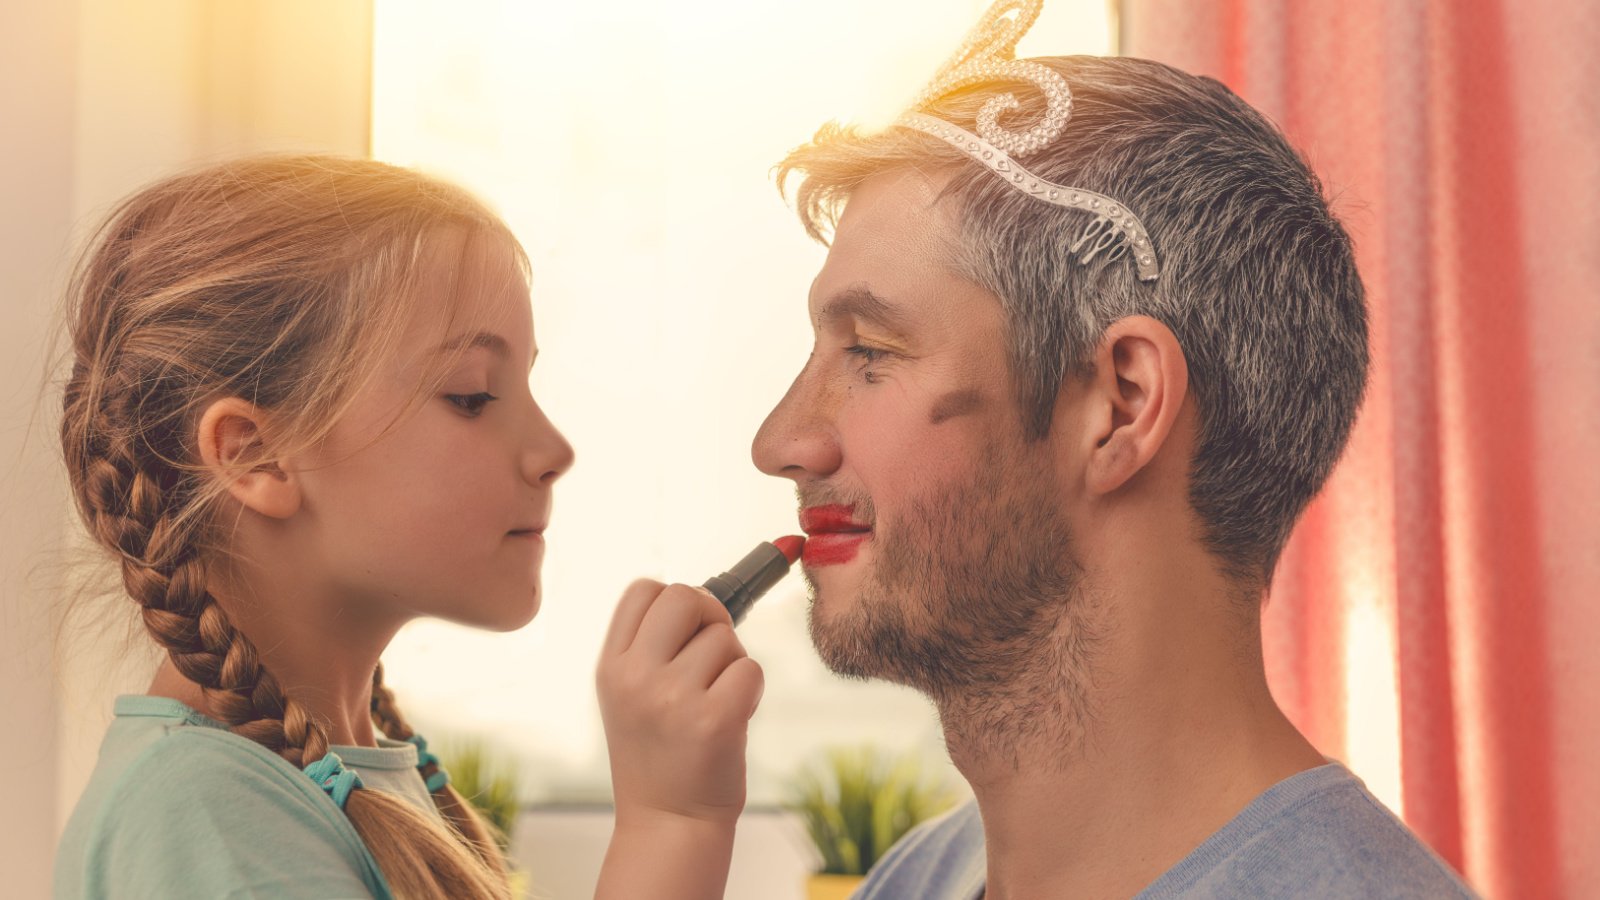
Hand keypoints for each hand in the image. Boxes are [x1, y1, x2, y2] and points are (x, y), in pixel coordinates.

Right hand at [596, 579, 764, 826]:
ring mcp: (673, 698)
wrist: (668, 824)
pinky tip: (733, 718)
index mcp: (611, 666)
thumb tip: (708, 596)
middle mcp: (635, 677)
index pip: (643, 590)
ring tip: (715, 702)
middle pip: (685, 596)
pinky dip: (752, 690)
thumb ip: (653, 645)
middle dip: (711, 615)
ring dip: (732, 664)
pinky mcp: (714, 719)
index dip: (674, 601)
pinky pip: (751, 669)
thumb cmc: (661, 754)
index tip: (685, 631)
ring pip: (725, 638)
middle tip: (713, 653)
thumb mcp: (631, 695)